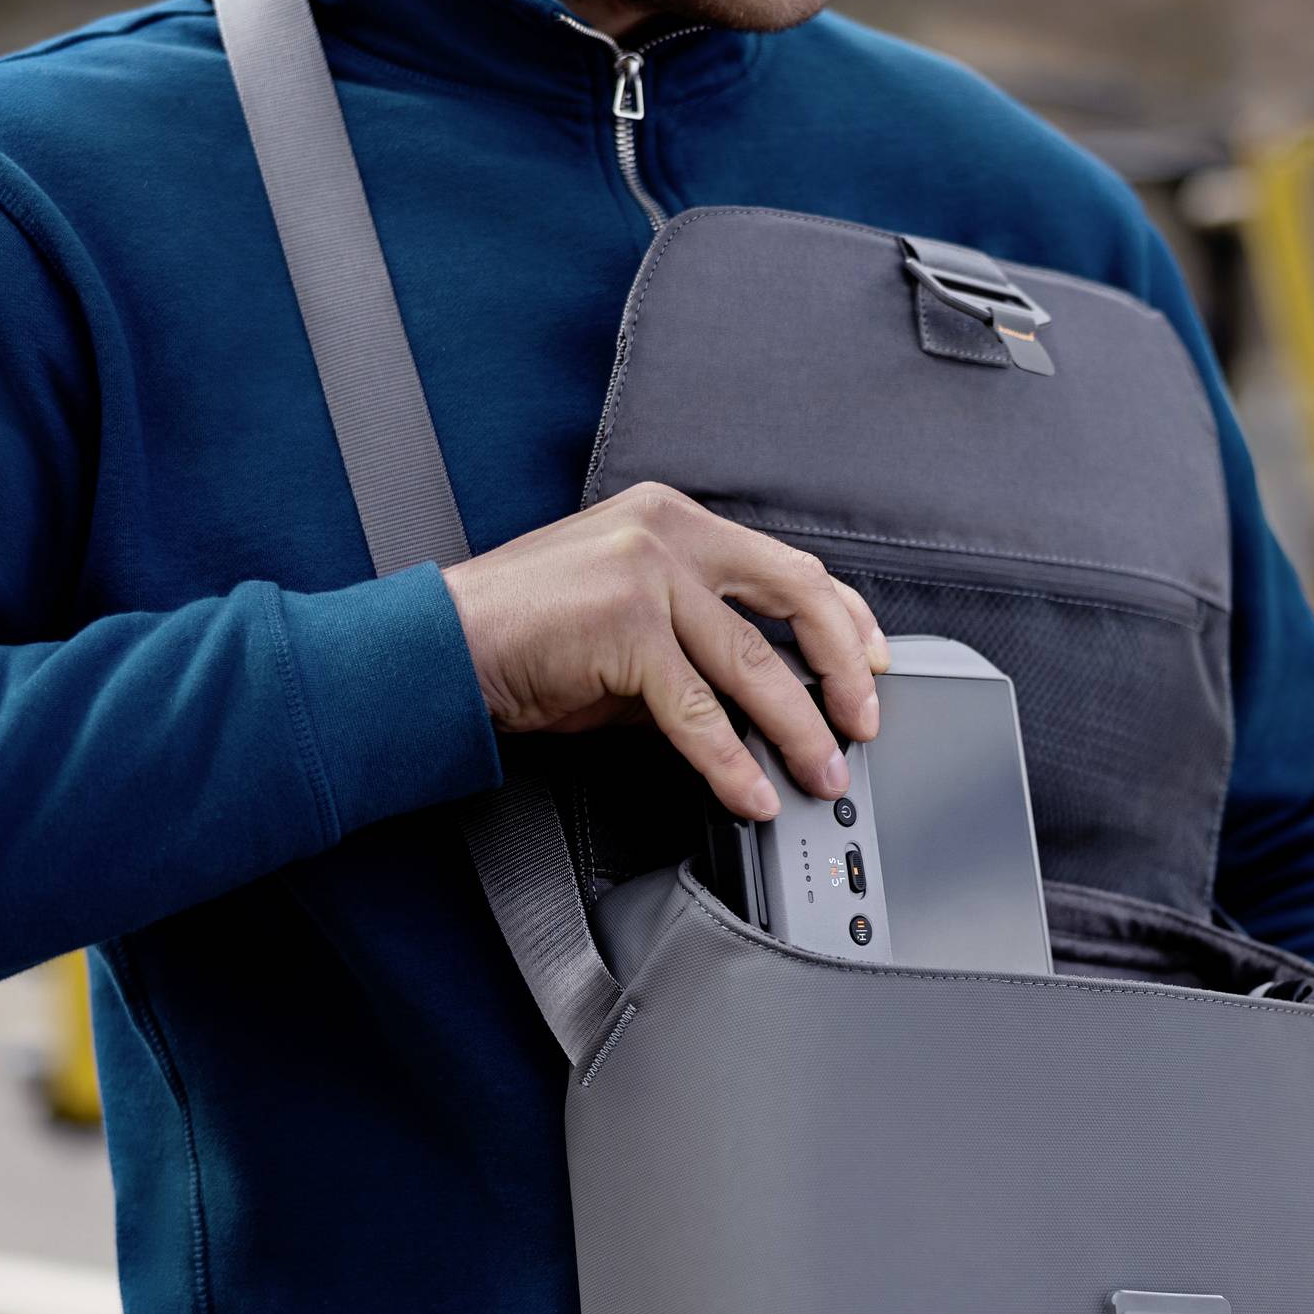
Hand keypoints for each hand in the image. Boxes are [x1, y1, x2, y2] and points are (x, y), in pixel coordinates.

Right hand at [439, 481, 889, 819]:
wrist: (437, 649)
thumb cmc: (524, 637)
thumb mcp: (628, 624)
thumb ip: (698, 643)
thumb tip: (770, 702)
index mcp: (674, 518)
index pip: (788, 564)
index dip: (845, 617)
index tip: (876, 662)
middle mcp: (668, 532)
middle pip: (796, 596)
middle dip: (844, 667)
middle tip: (864, 722)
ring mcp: (647, 575)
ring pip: (754, 665)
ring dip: (798, 731)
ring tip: (820, 773)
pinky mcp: (624, 629)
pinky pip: (699, 713)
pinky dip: (732, 764)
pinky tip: (750, 794)